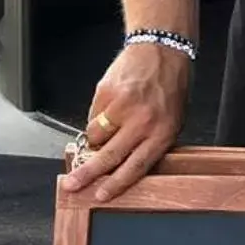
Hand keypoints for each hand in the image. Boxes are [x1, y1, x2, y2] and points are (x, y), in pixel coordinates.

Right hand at [60, 43, 190, 203]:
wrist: (161, 50)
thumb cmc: (170, 86)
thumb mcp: (172, 121)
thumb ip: (151, 144)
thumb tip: (124, 168)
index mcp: (162, 133)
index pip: (136, 167)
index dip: (116, 184)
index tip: (101, 195)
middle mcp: (142, 122)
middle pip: (110, 157)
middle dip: (88, 173)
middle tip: (72, 184)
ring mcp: (123, 107)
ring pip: (97, 136)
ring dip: (95, 140)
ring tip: (105, 130)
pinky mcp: (107, 93)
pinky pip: (93, 115)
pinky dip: (98, 116)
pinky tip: (110, 107)